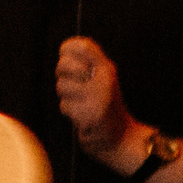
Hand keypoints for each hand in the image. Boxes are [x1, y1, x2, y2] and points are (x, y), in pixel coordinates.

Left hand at [54, 38, 136, 164]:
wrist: (121, 136)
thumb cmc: (105, 104)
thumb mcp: (103, 77)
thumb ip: (89, 61)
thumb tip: (66, 47)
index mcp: (106, 67)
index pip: (80, 45)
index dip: (67, 50)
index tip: (70, 60)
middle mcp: (104, 79)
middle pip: (62, 65)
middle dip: (63, 77)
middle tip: (77, 87)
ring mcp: (97, 97)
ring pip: (61, 87)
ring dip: (67, 97)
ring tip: (82, 103)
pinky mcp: (90, 114)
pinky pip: (64, 106)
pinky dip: (70, 111)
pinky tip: (83, 115)